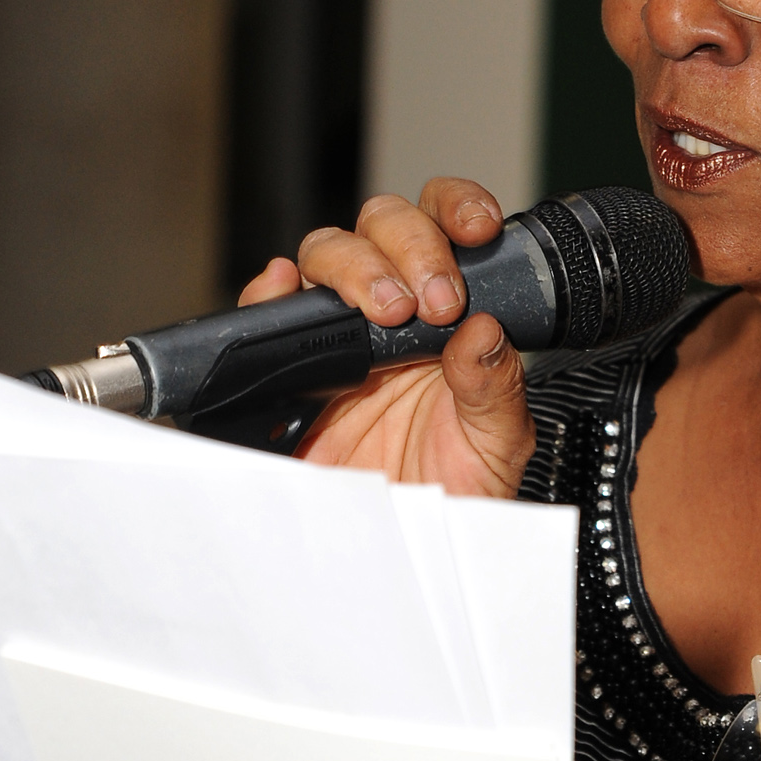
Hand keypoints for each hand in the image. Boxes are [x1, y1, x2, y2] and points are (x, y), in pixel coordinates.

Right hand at [239, 181, 533, 494]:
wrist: (402, 551)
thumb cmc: (451, 494)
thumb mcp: (495, 447)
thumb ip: (496, 389)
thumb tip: (485, 332)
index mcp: (448, 317)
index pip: (445, 228)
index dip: (456, 208)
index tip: (477, 228)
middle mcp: (390, 314)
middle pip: (382, 226)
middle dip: (410, 246)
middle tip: (434, 299)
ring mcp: (337, 336)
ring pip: (327, 253)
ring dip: (355, 266)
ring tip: (385, 311)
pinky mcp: (286, 368)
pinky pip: (265, 311)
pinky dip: (267, 291)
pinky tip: (284, 290)